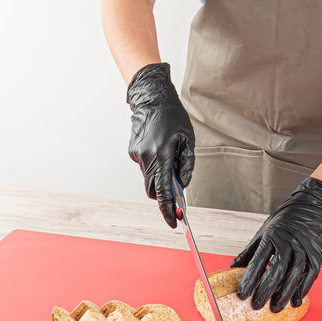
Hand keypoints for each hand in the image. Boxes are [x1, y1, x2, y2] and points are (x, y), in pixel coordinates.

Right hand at [126, 63, 194, 227]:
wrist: (150, 98)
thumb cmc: (172, 117)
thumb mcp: (188, 140)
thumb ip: (187, 165)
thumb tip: (183, 185)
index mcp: (162, 156)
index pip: (164, 192)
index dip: (169, 210)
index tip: (174, 222)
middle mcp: (147, 158)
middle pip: (153, 191)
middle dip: (164, 196)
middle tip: (176, 195)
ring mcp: (138, 156)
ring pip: (149, 178)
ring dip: (160, 176)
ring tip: (169, 157)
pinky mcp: (133, 152)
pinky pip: (145, 166)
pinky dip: (154, 164)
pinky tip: (159, 147)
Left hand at [231, 177, 321, 311]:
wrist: (312, 206)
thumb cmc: (284, 221)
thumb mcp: (264, 231)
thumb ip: (250, 250)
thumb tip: (233, 266)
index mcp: (271, 237)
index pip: (258, 262)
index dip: (249, 280)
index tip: (242, 295)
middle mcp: (288, 243)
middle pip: (276, 270)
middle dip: (265, 290)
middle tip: (257, 305)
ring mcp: (304, 249)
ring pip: (293, 275)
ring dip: (284, 293)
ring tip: (276, 308)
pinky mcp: (317, 254)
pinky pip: (310, 275)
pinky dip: (303, 289)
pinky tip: (296, 301)